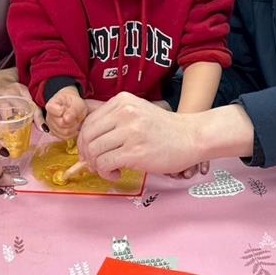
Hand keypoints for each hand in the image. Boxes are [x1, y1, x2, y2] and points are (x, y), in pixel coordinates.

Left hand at [0, 71, 42, 130]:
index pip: (1, 107)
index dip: (6, 119)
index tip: (8, 132)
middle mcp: (7, 92)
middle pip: (16, 107)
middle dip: (18, 121)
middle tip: (16, 135)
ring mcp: (17, 91)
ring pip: (27, 105)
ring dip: (33, 118)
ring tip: (38, 130)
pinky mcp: (25, 91)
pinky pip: (34, 104)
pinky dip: (39, 115)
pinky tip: (43, 127)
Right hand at [45, 87, 87, 139]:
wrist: (72, 107)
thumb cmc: (74, 103)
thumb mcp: (77, 103)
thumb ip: (73, 110)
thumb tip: (66, 119)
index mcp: (51, 105)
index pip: (57, 112)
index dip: (66, 111)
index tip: (69, 108)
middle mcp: (48, 116)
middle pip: (61, 124)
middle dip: (73, 121)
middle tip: (76, 116)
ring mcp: (50, 126)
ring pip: (64, 132)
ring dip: (74, 127)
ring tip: (75, 120)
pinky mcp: (55, 133)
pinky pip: (64, 137)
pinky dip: (72, 133)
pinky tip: (74, 127)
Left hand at [77, 92, 203, 179]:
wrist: (191, 137)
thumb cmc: (164, 129)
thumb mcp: (137, 111)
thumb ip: (114, 118)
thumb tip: (86, 134)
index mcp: (122, 101)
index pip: (88, 121)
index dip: (84, 140)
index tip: (90, 151)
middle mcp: (124, 113)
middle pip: (87, 137)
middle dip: (87, 154)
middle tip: (96, 163)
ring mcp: (130, 132)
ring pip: (94, 151)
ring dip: (97, 165)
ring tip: (110, 168)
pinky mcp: (135, 152)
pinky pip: (105, 164)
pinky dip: (106, 173)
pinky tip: (117, 173)